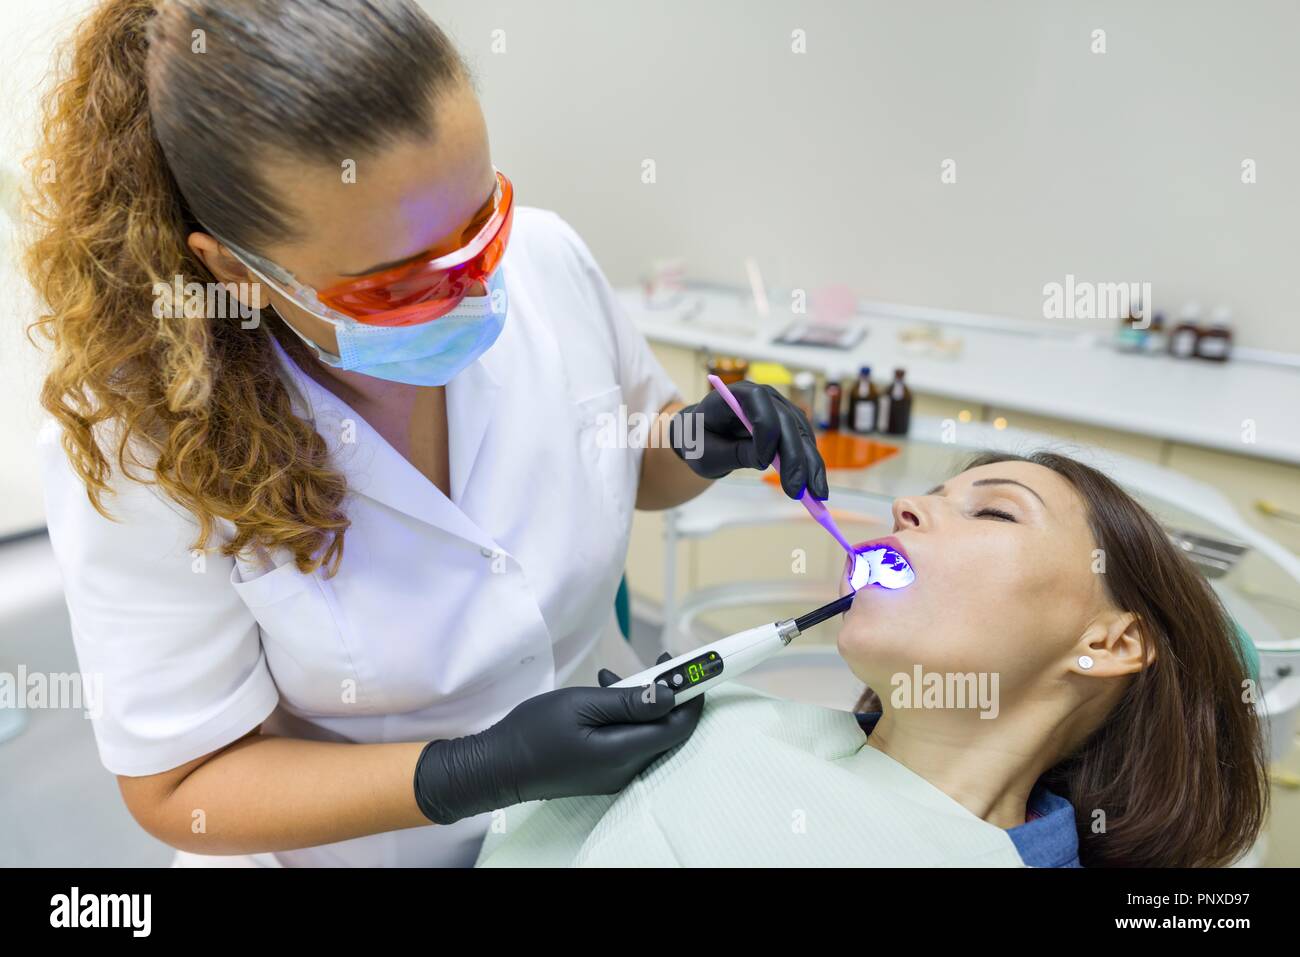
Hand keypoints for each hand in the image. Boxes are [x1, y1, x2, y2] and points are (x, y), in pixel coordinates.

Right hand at [412, 653, 702, 823]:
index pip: (679, 726)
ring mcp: (614, 772)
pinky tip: (606, 694)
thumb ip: (629, 702)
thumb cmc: (534, 731)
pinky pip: (630, 740)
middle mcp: (626, 769)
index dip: (693, 696)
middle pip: (667, 730)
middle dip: (669, 693)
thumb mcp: (581, 705)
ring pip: (648, 733)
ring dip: (644, 701)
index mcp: (624, 753)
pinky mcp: (603, 770)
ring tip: (617, 676)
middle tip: (660, 661)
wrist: (497, 766)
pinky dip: (627, 715)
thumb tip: (671, 695)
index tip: (696, 667)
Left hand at [669, 381, 828, 499]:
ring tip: (816, 496)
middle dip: (795, 458)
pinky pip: (805, 443)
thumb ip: (734, 454)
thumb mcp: (707, 453)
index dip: (765, 431)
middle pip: (787, 422)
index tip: (763, 464)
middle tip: (797, 490)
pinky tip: (815, 487)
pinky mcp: (790, 425)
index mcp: (737, 394)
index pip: (759, 403)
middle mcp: (765, 397)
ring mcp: (780, 409)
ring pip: (802, 435)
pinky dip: (811, 465)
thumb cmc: (700, 441)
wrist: (704, 437)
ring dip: (811, 465)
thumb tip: (764, 461)